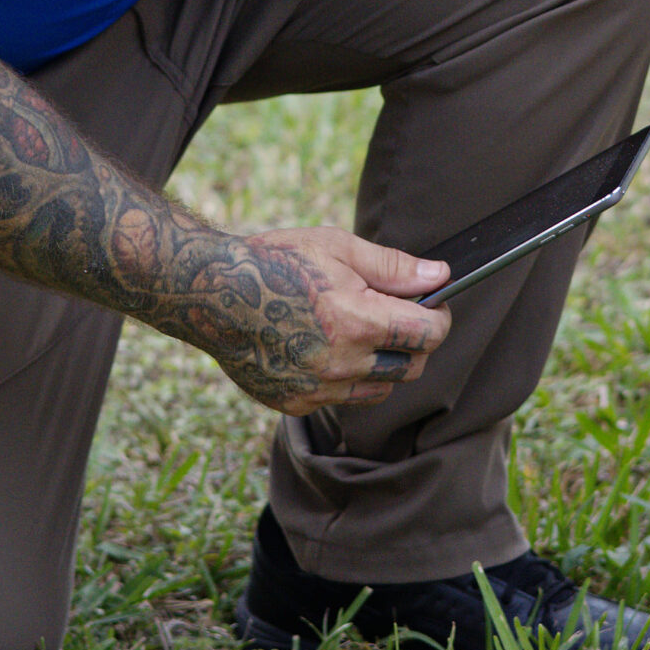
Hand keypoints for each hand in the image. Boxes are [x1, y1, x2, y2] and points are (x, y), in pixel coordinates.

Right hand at [197, 227, 452, 416]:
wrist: (208, 292)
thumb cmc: (274, 261)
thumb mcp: (337, 247)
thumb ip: (393, 267)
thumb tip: (440, 276)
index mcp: (356, 321)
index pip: (428, 334)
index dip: (439, 316)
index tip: (434, 305)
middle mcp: (340, 363)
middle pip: (412, 367)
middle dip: (415, 342)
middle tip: (399, 315)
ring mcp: (317, 388)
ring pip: (381, 388)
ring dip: (384, 363)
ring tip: (360, 330)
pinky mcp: (295, 402)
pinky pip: (342, 398)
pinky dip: (347, 377)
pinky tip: (326, 346)